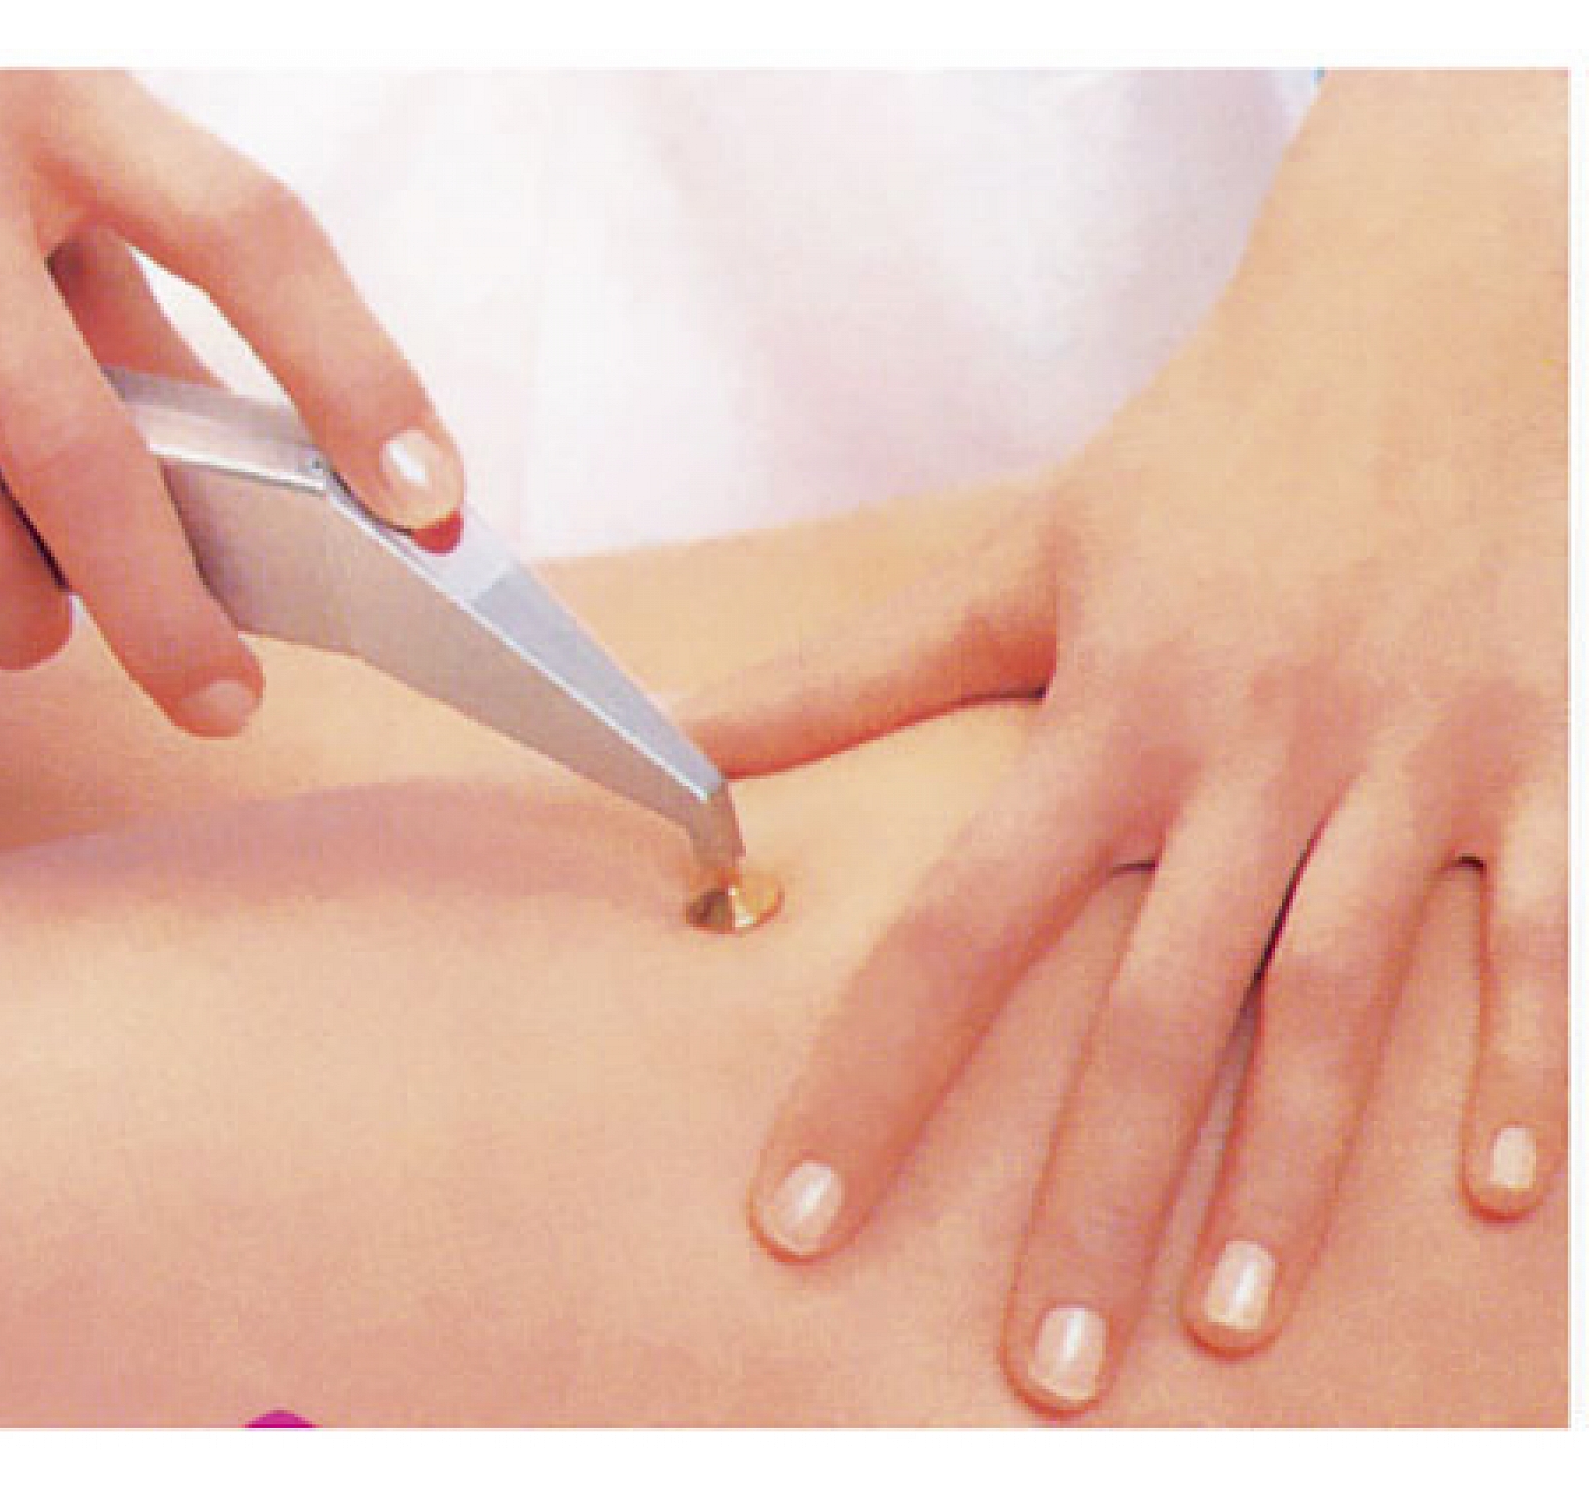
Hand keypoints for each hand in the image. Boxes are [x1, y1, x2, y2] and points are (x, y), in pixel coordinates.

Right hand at [0, 70, 462, 735]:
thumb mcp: (9, 152)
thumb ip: (119, 287)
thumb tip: (250, 470)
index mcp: (45, 95)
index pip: (247, 238)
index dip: (356, 372)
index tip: (428, 497)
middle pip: (87, 459)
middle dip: (169, 618)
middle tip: (222, 697)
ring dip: (31, 623)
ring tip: (52, 623)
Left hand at [686, 71, 1564, 1414]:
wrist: (1429, 318)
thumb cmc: (1204, 457)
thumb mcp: (1019, 558)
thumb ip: (850, 671)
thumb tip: (678, 734)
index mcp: (1109, 717)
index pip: (958, 934)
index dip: (873, 1083)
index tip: (801, 1223)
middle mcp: (1247, 759)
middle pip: (1154, 1014)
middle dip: (1095, 1202)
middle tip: (1045, 1372)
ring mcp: (1403, 766)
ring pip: (1337, 1002)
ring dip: (1287, 1177)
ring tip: (1224, 1327)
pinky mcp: (1538, 759)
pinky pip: (1543, 936)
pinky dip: (1530, 1066)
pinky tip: (1494, 1202)